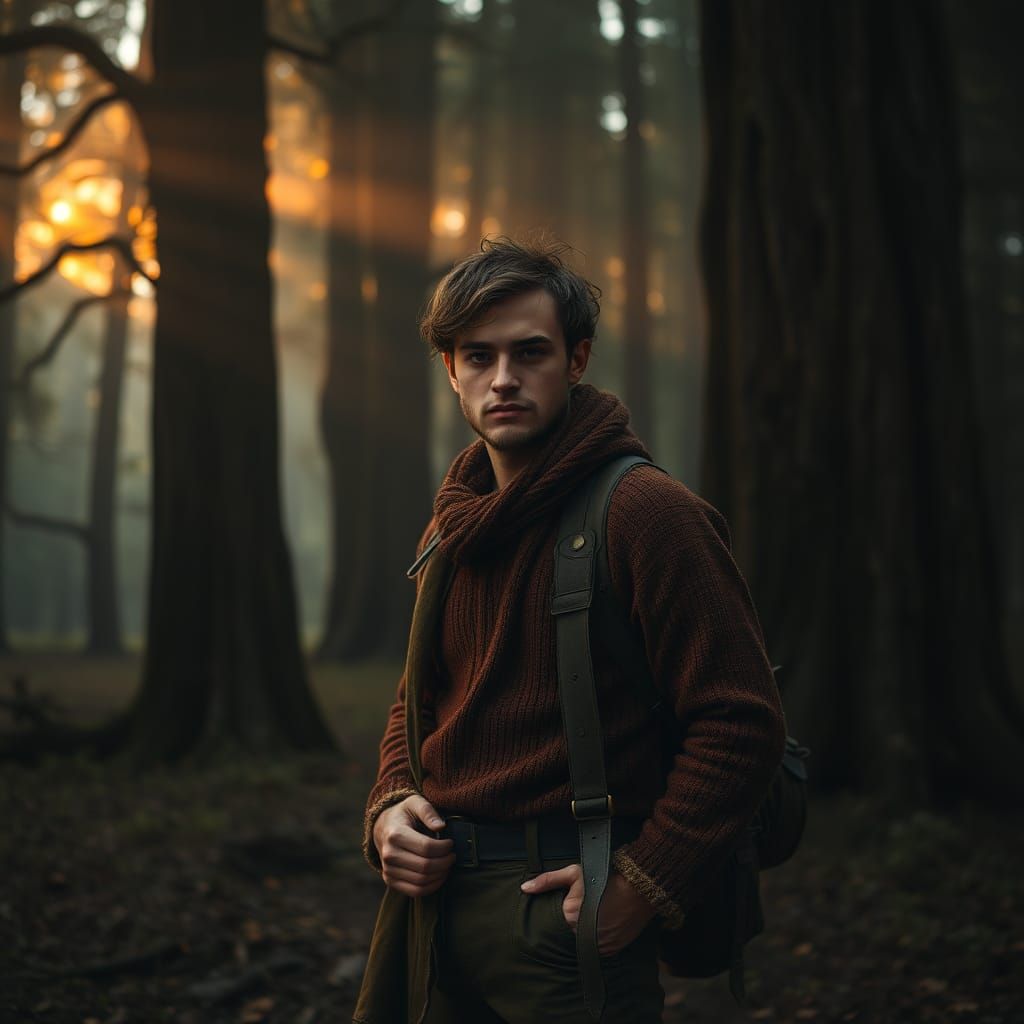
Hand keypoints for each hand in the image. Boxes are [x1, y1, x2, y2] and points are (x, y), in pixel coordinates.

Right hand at [373, 795, 454, 896]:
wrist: (382, 827)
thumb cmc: (403, 814)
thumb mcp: (414, 803)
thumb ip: (428, 811)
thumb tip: (441, 827)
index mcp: (395, 834)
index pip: (426, 848)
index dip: (444, 848)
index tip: (451, 843)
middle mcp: (389, 854)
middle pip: (425, 866)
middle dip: (445, 862)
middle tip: (452, 855)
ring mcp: (388, 870)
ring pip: (421, 881)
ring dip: (440, 875)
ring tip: (447, 864)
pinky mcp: (390, 880)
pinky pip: (415, 891)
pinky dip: (431, 887)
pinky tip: (439, 876)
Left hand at [521, 866, 655, 955]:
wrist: (638, 887)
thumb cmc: (604, 876)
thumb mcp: (573, 873)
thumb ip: (547, 881)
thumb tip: (524, 888)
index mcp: (569, 916)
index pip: (560, 918)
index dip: (569, 907)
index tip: (578, 899)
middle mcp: (581, 935)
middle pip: (572, 930)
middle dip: (578, 921)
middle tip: (590, 906)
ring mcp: (598, 946)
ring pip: (584, 941)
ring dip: (588, 932)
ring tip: (599, 915)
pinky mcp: (611, 951)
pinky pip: (598, 948)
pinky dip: (600, 939)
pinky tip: (606, 924)